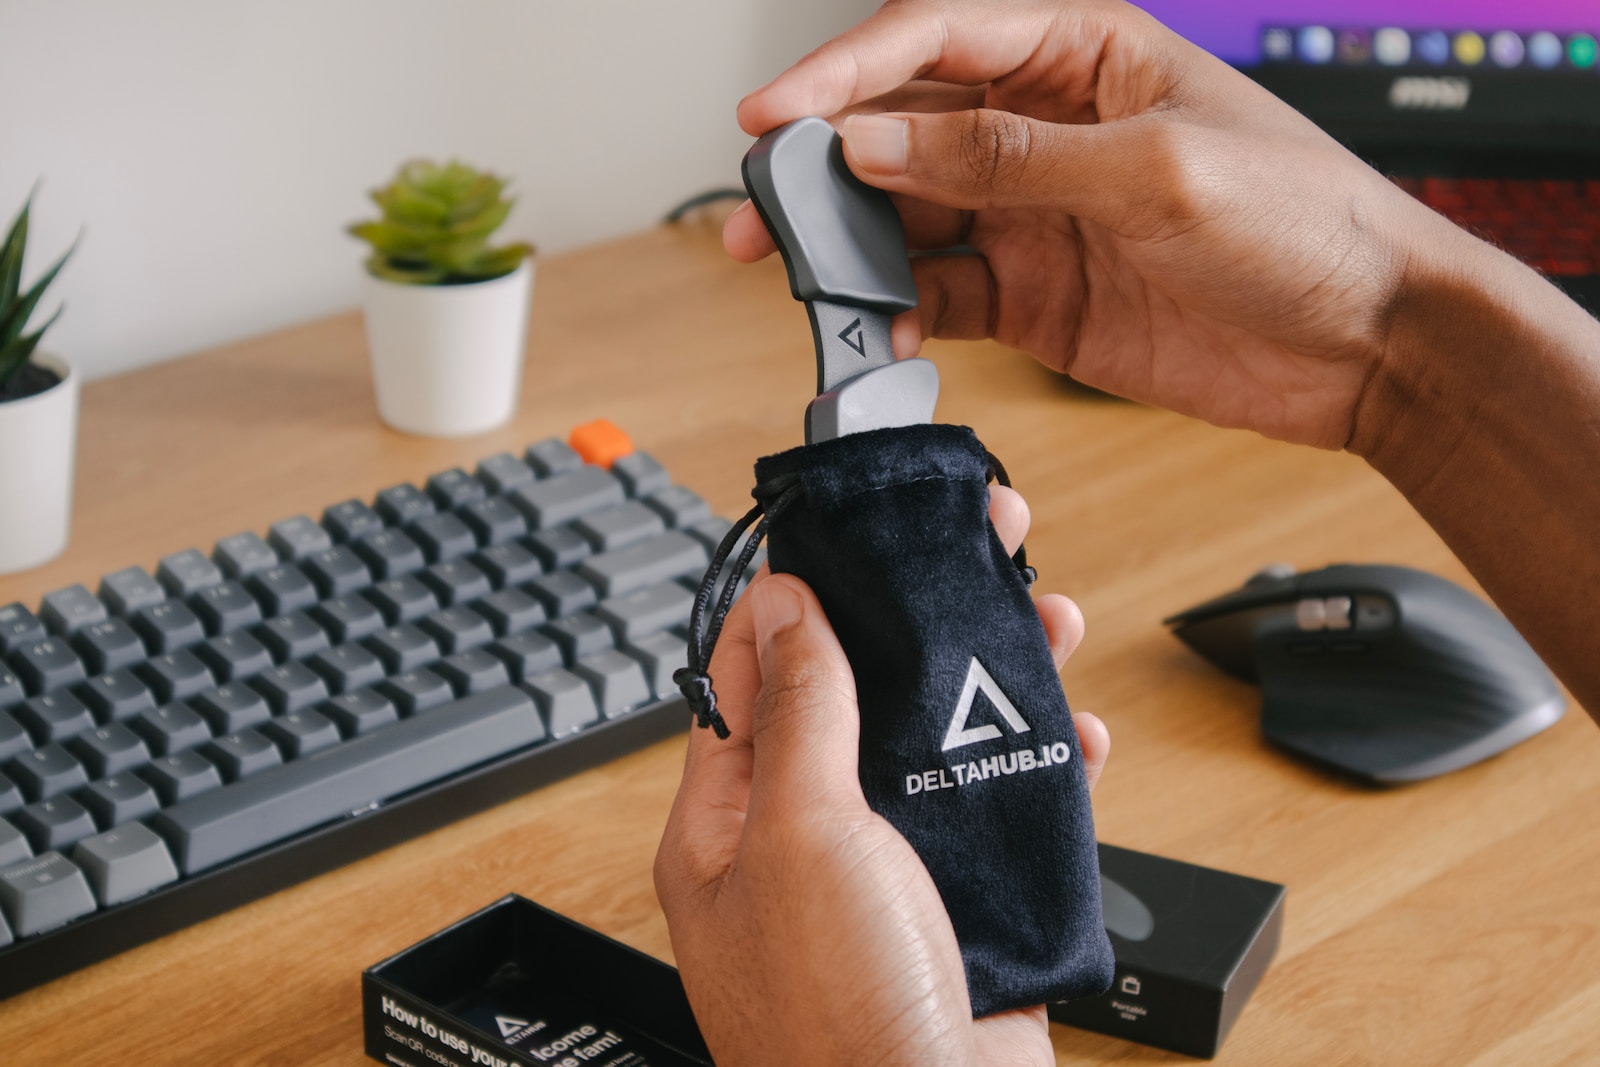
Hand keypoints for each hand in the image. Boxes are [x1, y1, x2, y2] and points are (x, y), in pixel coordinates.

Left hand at [654, 487, 1107, 1066]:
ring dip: (990, 681)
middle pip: (857, 698)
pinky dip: (1039, 767)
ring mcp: (883, 875)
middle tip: (978, 549)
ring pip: (935, 747)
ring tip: (1049, 618)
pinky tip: (1077, 734)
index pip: (749, 677)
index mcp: (726, 824)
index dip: (796, 599)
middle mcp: (800, 843)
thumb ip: (799, 713)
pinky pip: (996, 815)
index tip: (845, 535)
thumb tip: (782, 605)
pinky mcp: (959, 908)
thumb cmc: (838, 1017)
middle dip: (915, 623)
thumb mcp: (802, 834)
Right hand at [724, 0, 1491, 449]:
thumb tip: (879, 142)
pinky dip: (903, 313)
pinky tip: (883, 328)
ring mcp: (1036, 219)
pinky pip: (944, 297)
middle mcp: (1046, 132)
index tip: (772, 118)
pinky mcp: (1037, 300)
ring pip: (909, 219)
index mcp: (1082, 57)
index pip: (934, 41)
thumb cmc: (1303, 222)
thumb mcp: (1153, 171)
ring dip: (853, 247)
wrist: (1369, 344)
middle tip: (762, 213)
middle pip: (902, 132)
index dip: (842, 75)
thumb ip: (1009, 159)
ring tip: (807, 278)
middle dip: (825, 168)